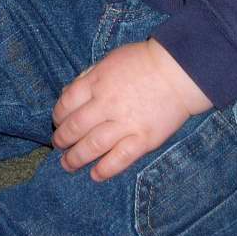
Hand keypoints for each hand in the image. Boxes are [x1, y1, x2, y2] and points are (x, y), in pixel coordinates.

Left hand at [51, 40, 212, 181]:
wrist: (179, 71)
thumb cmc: (143, 62)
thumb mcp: (109, 60)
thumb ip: (88, 77)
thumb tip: (67, 93)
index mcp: (96, 82)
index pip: (66, 103)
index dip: (58, 116)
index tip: (57, 122)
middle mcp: (106, 104)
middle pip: (75, 127)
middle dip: (62, 139)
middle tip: (59, 146)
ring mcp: (125, 123)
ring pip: (92, 146)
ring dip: (76, 158)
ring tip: (68, 165)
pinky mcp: (143, 139)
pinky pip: (119, 158)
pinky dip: (105, 169)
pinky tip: (95, 174)